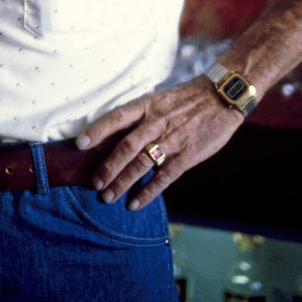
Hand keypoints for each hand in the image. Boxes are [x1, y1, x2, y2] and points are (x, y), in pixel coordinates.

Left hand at [75, 77, 242, 210]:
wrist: (221, 97)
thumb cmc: (186, 99)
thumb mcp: (159, 99)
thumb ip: (140, 116)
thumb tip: (113, 132)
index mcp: (147, 105)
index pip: (117, 117)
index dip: (98, 130)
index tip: (80, 144)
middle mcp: (157, 122)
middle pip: (127, 146)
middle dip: (108, 166)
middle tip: (94, 183)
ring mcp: (173, 139)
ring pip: (142, 163)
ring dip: (123, 182)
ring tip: (107, 197)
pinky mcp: (188, 155)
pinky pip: (165, 177)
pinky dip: (148, 191)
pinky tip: (135, 203)